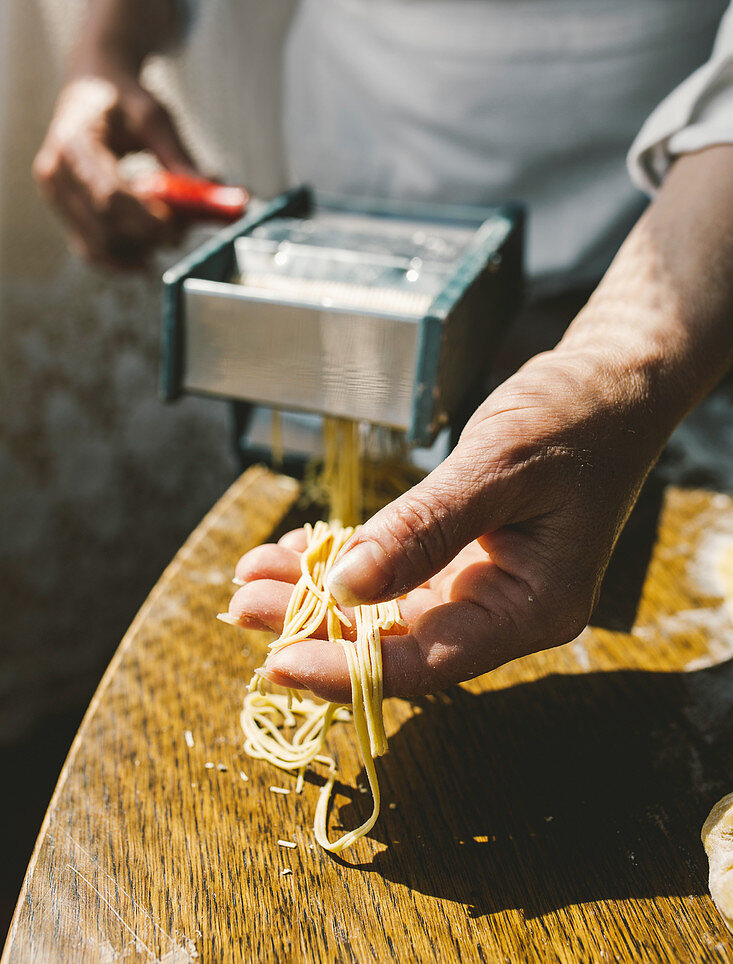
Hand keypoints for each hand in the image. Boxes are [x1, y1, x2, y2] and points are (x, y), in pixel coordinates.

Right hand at [34, 71, 196, 270]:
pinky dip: (119, 259)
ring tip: (167, 238)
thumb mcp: (155, 118)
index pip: (110, 195)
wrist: (91, 87)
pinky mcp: (63, 209)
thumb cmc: (124, 100)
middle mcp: (56, 171)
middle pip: (103, 225)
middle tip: (182, 234)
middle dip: (146, 238)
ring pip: (96, 244)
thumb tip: (213, 190)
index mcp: (75, 141)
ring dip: (136, 251)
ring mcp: (55, 194)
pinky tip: (145, 258)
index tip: (178, 227)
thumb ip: (180, 157)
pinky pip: (89, 248)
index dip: (145, 219)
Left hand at [228, 347, 668, 702]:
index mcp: (531, 607)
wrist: (611, 382)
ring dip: (317, 594)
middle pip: (397, 641)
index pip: (429, 663)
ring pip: (386, 609)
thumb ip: (426, 527)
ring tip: (249, 577)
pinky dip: (344, 562)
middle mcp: (505, 610)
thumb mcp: (499, 464)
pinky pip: (394, 574)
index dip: (348, 670)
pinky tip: (292, 552)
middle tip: (241, 604)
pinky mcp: (464, 558)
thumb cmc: (574, 415)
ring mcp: (483, 585)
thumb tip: (344, 585)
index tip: (277, 663)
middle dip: (316, 625)